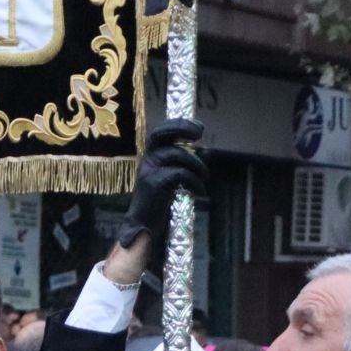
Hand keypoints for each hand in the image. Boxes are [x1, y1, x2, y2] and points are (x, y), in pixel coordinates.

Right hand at [110, 119, 207, 260]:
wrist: (145, 226)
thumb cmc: (161, 203)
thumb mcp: (173, 178)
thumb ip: (184, 164)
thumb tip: (205, 150)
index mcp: (150, 156)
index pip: (161, 132)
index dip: (179, 124)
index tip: (198, 127)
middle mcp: (147, 159)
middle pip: (161, 133)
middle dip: (181, 128)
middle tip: (199, 133)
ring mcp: (149, 170)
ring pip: (178, 155)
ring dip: (197, 165)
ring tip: (204, 178)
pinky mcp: (154, 183)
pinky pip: (181, 174)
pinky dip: (195, 182)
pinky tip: (199, 191)